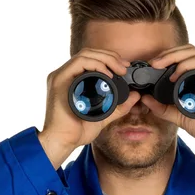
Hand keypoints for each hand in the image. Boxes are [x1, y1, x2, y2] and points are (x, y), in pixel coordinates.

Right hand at [39, 48, 140, 168]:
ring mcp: (61, 76)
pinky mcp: (59, 80)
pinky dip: (95, 65)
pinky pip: (78, 63)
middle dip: (110, 57)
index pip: (92, 59)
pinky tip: (107, 74)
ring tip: (119, 69)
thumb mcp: (105, 115)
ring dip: (105, 59)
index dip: (110, 59)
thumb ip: (120, 106)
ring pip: (85, 54)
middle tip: (125, 67)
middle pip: (90, 53)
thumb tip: (136, 95)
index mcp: (74, 79)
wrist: (64, 141)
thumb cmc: (78, 130)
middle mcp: (66, 74)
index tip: (125, 67)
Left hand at [140, 44, 194, 154]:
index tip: (152, 65)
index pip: (184, 56)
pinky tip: (174, 76)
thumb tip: (145, 99)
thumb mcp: (179, 116)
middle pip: (187, 50)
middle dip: (167, 53)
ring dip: (174, 56)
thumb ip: (163, 108)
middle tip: (152, 63)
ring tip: (159, 65)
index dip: (167, 56)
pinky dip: (186, 66)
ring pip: (194, 52)